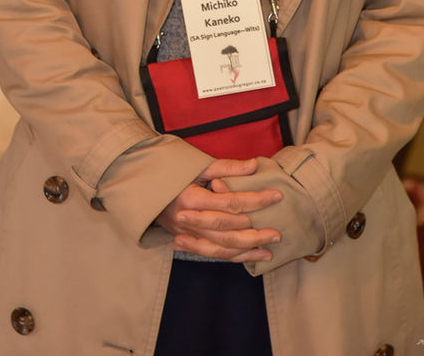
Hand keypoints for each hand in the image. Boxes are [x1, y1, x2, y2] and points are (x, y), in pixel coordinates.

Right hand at [156, 157, 281, 262]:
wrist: (145, 187)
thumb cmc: (174, 172)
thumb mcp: (197, 165)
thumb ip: (227, 167)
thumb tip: (254, 165)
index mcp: (192, 197)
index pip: (230, 202)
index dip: (255, 200)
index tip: (276, 196)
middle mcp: (189, 219)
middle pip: (228, 231)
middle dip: (255, 232)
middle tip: (277, 232)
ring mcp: (187, 234)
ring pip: (221, 249)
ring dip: (248, 250)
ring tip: (270, 248)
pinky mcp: (187, 241)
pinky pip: (213, 254)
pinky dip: (234, 257)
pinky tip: (252, 256)